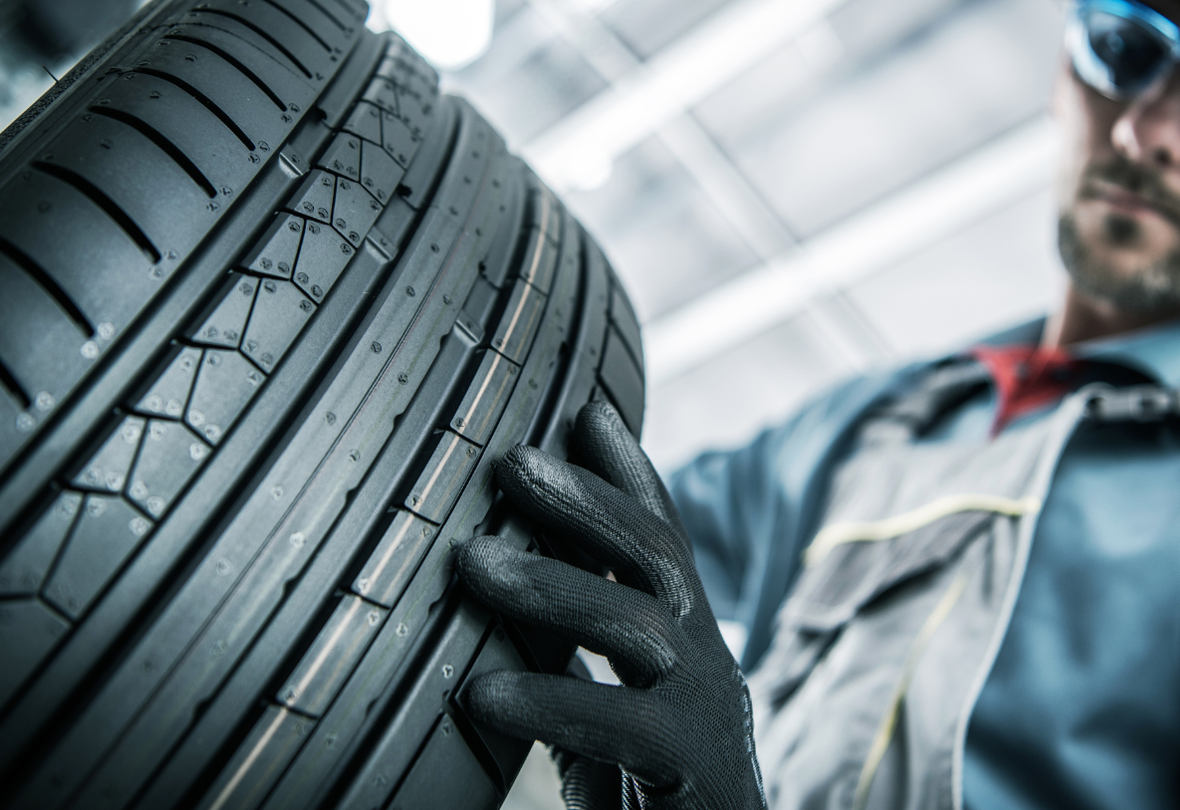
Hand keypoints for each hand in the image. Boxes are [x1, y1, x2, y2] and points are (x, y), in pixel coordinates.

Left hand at [454, 401, 765, 809]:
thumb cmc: (658, 797)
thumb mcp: (612, 716)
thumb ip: (575, 666)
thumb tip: (500, 619)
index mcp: (686, 638)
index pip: (662, 536)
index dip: (629, 471)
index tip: (586, 409)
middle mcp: (707, 658)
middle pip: (656, 553)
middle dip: (585, 498)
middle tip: (511, 460)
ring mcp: (707, 709)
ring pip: (638, 621)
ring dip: (552, 584)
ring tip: (472, 561)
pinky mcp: (694, 769)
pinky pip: (623, 722)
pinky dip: (549, 699)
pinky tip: (480, 692)